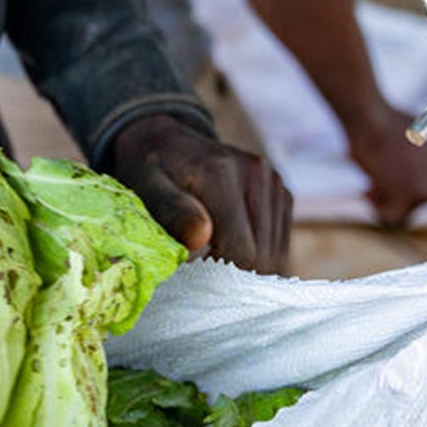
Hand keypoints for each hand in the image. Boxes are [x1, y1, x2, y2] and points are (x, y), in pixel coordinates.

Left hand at [107, 112, 292, 273]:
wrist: (166, 139)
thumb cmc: (148, 170)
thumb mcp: (145, 186)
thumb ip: (171, 211)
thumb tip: (200, 238)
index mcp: (222, 172)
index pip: (240, 250)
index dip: (220, 280)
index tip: (195, 287)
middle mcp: (256, 173)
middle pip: (263, 255)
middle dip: (234, 278)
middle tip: (202, 284)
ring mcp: (272, 181)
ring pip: (276, 253)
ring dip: (248, 270)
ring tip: (214, 265)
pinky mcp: (280, 192)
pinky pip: (280, 242)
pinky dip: (259, 256)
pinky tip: (230, 251)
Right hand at [345, 106, 426, 228]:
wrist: (371, 118)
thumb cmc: (380, 120)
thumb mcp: (406, 134)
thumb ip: (414, 156)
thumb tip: (405, 172)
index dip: (418, 188)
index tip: (397, 187)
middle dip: (402, 198)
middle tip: (376, 188)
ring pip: (408, 211)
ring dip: (386, 202)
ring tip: (368, 188)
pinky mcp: (409, 197)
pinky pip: (392, 218)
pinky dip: (377, 209)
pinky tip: (365, 192)